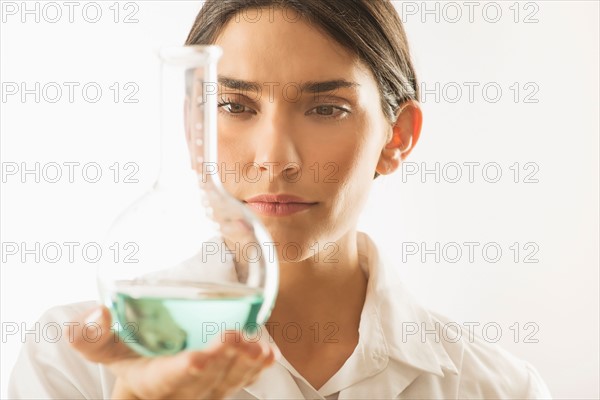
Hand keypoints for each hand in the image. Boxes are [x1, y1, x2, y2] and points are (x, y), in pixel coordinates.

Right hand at [70, 306, 276, 398]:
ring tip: (257, 346)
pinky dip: (256, 369)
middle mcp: (180, 391)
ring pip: (227, 383)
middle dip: (221, 361)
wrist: (149, 376)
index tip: (196, 358)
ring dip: (243, 365)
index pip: (165, 379)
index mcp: (149, 381)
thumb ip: (92, 336)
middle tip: (234, 337)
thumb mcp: (105, 348)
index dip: (182, 371)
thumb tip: (98, 312)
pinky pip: (241, 381)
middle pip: (203, 382)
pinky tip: (268, 355)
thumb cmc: (127, 356)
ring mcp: (205, 390)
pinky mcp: (222, 384)